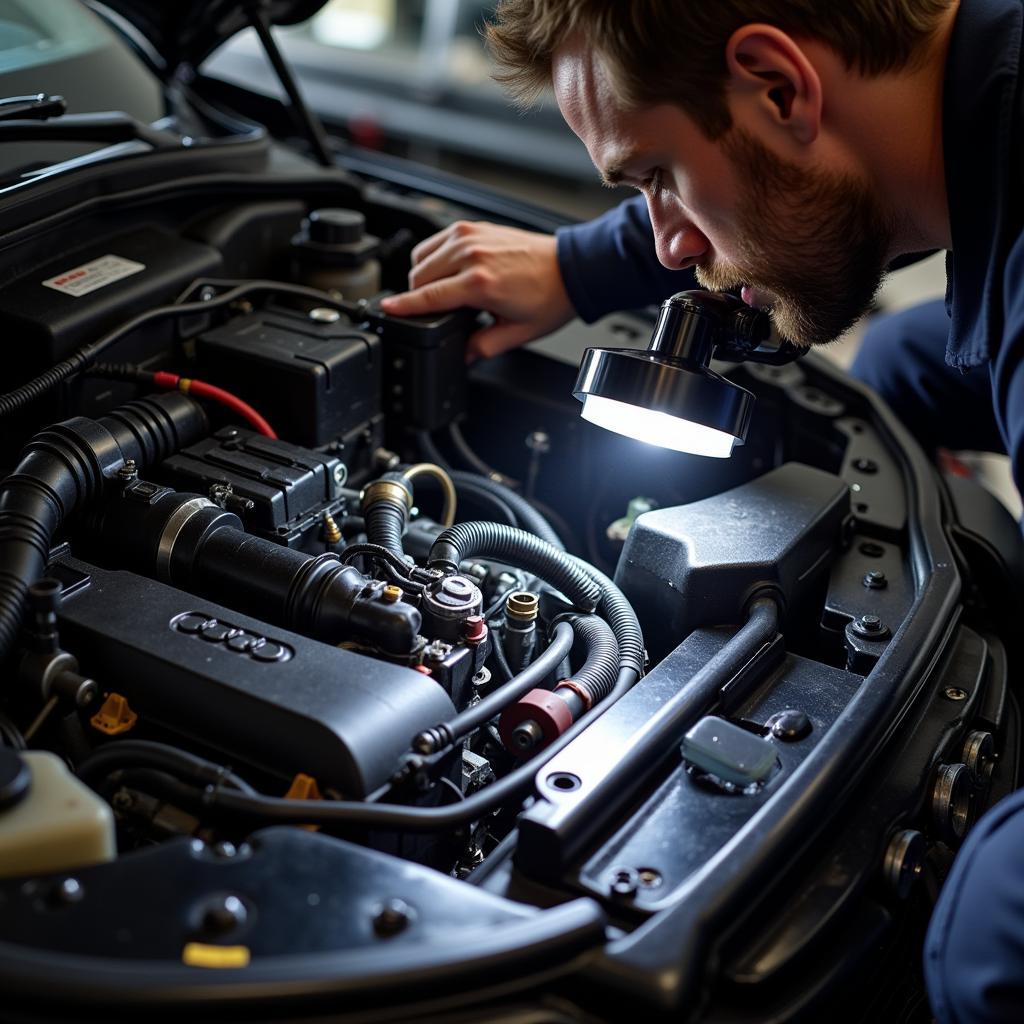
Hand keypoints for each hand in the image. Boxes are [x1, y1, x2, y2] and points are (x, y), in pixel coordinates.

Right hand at [379, 221, 574, 358]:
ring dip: (423, 275)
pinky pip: (436, 241)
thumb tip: (463, 355)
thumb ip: (483, 347)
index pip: (428, 296)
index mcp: (480, 283)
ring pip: (422, 256)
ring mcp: (471, 236)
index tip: (386, 310)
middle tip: (434, 311)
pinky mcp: (474, 226)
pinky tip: (446, 271)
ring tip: (440, 291)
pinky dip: (433, 256)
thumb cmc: (550, 297)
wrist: (571, 269)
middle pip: (418, 276)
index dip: (403, 306)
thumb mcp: (516, 333)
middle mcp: (472, 254)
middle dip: (417, 295)